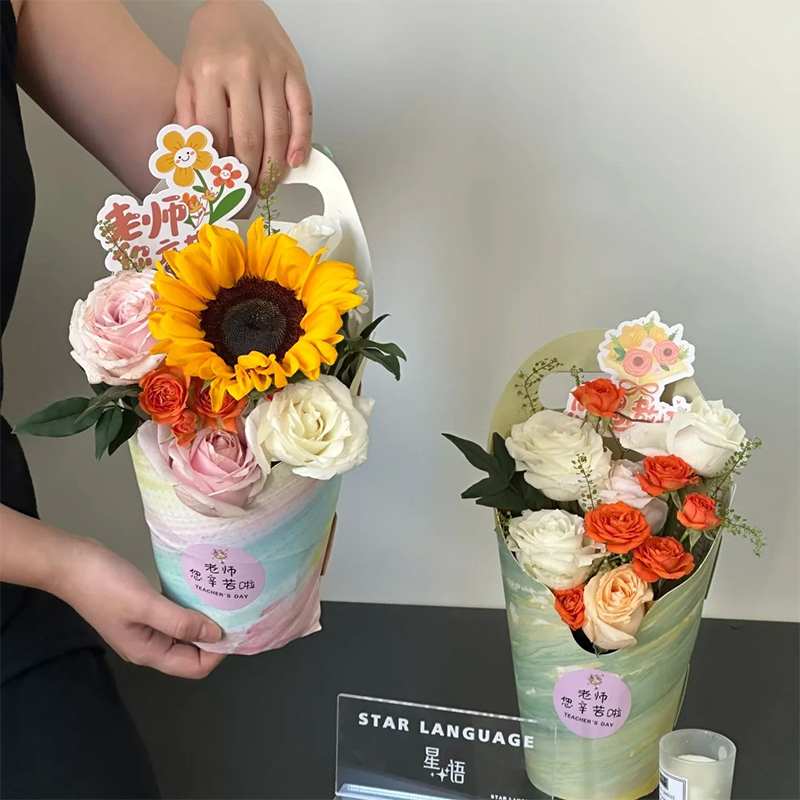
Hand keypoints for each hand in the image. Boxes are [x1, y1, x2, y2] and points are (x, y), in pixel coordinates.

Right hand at [52, 536, 224, 678]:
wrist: (71, 563)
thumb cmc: (105, 584)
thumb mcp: (146, 604)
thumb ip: (181, 621)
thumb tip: (216, 635)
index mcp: (148, 652)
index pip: (194, 667)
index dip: (218, 652)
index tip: (238, 626)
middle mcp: (149, 645)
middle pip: (192, 652)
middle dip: (215, 636)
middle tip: (236, 610)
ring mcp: (145, 628)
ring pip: (184, 632)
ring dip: (204, 620)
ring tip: (224, 599)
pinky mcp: (143, 609)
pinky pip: (175, 615)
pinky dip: (190, 608)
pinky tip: (202, 591)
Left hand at [176, 0, 312, 186]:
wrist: (235, 3)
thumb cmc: (211, 45)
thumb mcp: (187, 77)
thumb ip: (189, 116)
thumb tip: (195, 158)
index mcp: (209, 74)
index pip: (216, 134)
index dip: (221, 166)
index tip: (224, 185)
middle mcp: (242, 71)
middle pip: (250, 138)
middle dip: (250, 173)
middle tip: (249, 192)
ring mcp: (272, 71)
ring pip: (277, 131)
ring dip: (274, 166)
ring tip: (268, 184)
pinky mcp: (295, 70)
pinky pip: (303, 112)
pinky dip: (301, 141)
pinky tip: (295, 161)